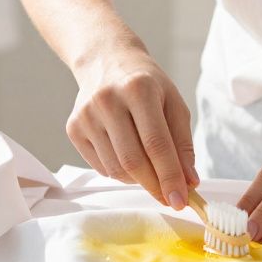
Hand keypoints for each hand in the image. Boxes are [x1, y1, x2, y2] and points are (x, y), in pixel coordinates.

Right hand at [67, 48, 197, 207]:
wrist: (106, 61)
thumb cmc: (146, 84)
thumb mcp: (173, 103)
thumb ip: (183, 143)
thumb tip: (189, 183)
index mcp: (138, 89)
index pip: (156, 144)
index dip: (170, 176)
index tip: (181, 201)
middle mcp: (107, 100)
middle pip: (133, 161)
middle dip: (155, 186)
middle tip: (169, 197)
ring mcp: (86, 115)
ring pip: (116, 169)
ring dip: (138, 180)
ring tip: (149, 168)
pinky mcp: (73, 128)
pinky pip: (101, 167)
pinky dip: (120, 172)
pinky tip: (128, 154)